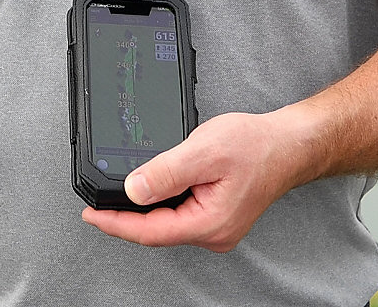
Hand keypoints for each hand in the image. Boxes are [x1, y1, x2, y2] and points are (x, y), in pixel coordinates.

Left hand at [80, 109, 310, 251]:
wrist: (287, 144)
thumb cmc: (255, 146)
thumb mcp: (203, 151)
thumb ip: (165, 172)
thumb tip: (132, 189)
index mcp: (209, 224)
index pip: (149, 232)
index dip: (114, 223)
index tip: (89, 213)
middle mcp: (213, 232)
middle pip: (155, 232)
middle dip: (123, 218)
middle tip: (94, 202)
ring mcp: (216, 226)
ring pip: (166, 223)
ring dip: (141, 210)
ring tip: (114, 194)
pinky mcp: (216, 214)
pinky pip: (178, 214)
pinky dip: (159, 203)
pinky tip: (147, 189)